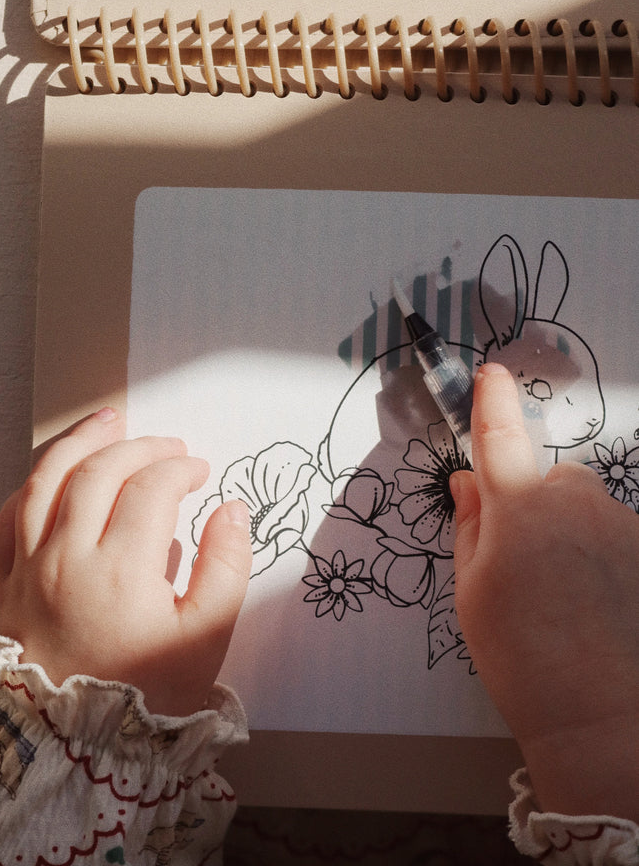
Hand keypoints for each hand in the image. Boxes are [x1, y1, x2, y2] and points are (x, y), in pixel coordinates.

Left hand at [0, 408, 251, 716]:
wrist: (79, 744)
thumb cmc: (149, 691)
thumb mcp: (208, 636)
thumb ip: (227, 566)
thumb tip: (232, 510)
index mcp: (121, 571)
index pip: (151, 489)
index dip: (180, 468)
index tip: (199, 471)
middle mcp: (67, 559)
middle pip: (100, 471)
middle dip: (141, 446)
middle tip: (170, 446)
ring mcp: (30, 567)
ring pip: (46, 479)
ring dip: (79, 441)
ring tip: (108, 419)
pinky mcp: (8, 582)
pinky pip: (10, 516)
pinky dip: (33, 484)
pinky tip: (55, 473)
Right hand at [451, 363, 638, 818]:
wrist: (600, 712)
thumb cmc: (520, 655)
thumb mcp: (471, 591)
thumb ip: (471, 525)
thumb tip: (468, 483)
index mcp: (518, 507)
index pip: (498, 437)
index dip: (491, 402)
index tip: (491, 374)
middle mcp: (574, 501)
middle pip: (551, 480)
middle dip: (537, 504)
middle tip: (525, 564)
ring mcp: (619, 522)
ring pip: (587, 509)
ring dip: (574, 532)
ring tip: (567, 596)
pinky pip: (615, 533)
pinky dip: (604, 554)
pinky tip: (599, 603)